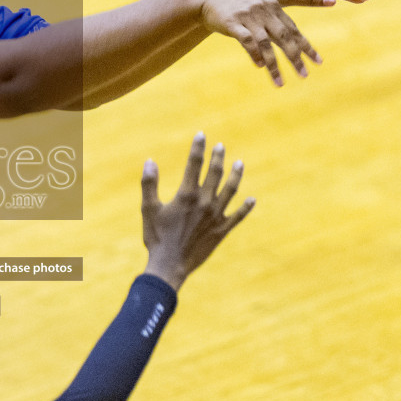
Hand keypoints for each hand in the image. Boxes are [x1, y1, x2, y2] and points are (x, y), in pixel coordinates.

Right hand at [140, 133, 253, 291]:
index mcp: (186, 194)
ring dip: (235, 175)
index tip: (201, 135)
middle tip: (221, 146)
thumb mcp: (148, 209)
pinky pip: (238, 217)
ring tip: (240, 163)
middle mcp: (204, 202)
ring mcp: (216, 216)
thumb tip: (149, 161)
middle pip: (215, 173)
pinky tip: (252, 200)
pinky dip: (245, 208)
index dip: (198, 148)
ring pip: (230, 190)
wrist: (169, 265)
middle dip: (218, 157)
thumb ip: (149, 184)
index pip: (194, 164)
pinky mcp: (222, 231)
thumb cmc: (156, 237)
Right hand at [194, 0, 368, 85]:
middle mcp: (264, 10)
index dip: (306, 46)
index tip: (318, 62)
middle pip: (285, 37)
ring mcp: (248, 16)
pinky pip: (247, 40)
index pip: (294, 30)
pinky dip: (254, 54)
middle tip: (304, 75)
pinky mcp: (233, 22)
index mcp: (273, 7)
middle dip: (296, 58)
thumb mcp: (257, 9)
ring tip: (280, 83)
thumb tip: (287, 44)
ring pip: (266, 43)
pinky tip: (259, 66)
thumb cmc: (234, 6)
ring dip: (274, 65)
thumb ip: (271, 23)